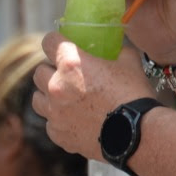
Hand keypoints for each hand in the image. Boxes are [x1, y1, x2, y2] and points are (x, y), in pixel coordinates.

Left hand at [32, 32, 157, 162]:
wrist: (137, 134)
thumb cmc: (134, 95)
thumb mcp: (129, 61)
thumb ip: (115, 50)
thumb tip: (113, 47)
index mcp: (71, 64)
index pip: (48, 41)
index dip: (55, 42)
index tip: (60, 46)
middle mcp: (56, 87)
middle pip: (39, 72)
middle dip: (51, 71)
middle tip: (66, 76)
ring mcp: (54, 113)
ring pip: (37, 99)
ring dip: (48, 95)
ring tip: (64, 98)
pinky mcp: (58, 134)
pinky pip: (50, 123)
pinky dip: (58, 120)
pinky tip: (73, 120)